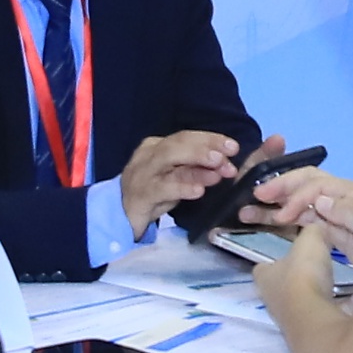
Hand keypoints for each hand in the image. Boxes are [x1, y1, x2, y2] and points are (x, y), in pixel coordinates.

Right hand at [118, 129, 267, 230]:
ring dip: (196, 165)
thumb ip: (197, 170)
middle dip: (205, 147)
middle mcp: (149, 155)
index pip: (186, 137)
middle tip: (228, 155)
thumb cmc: (153, 193)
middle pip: (177, 144)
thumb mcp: (176, 178)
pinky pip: (162, 188)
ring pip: (168, 160)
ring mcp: (142, 173)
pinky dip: (181, 187)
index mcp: (158, 146)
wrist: (119, 215)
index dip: (211, 139)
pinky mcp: (140, 195)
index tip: (234, 146)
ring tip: (219, 171)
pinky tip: (199, 191)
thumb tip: (226, 163)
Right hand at [251, 164, 352, 264]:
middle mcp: (341, 198)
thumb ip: (348, 212)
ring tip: (246, 212)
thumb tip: (318, 199)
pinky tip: (267, 223)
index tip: (281, 217)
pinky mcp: (332, 231)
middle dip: (278, 189)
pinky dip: (284, 221)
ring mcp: (336, 214)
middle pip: (304, 184)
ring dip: (274, 206)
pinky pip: (304, 220)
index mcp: (351, 194)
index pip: (315, 185)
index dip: (296, 196)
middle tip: (253, 197)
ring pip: (300, 203)